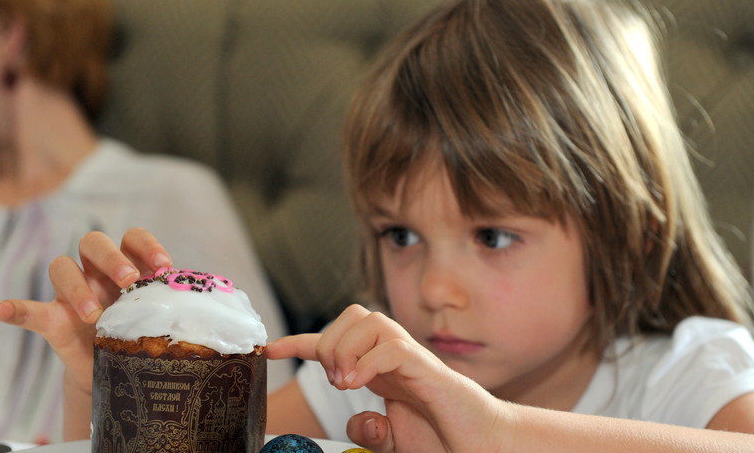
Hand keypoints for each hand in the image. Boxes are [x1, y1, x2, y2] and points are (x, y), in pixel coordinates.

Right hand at [0, 228, 173, 393]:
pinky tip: (3, 309)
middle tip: (128, 282)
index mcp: (128, 266)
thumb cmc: (145, 337)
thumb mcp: (162, 320)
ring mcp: (72, 293)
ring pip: (62, 268)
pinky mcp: (53, 319)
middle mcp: (97, 272)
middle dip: (111, 258)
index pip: (132, 238)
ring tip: (92, 314)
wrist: (120, 372)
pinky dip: (16, 309)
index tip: (163, 266)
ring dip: (76, 287)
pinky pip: (30, 310)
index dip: (146, 245)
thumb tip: (207, 304)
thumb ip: (173, 306)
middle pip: (94, 244)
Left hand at [267, 305, 509, 452]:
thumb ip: (370, 432)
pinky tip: (361, 384)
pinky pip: (391, 346)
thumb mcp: (394, 441)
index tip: (270, 350)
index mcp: (380, 369)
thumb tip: (357, 422)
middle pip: (350, 313)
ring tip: (347, 382)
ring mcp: (411, 358)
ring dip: (345, 348)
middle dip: (328, 340)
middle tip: (334, 380)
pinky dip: (368, 361)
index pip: (334, 341)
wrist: (484, 445)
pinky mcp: (428, 369)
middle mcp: (393, 355)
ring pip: (367, 319)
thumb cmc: (444, 439)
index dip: (298, 342)